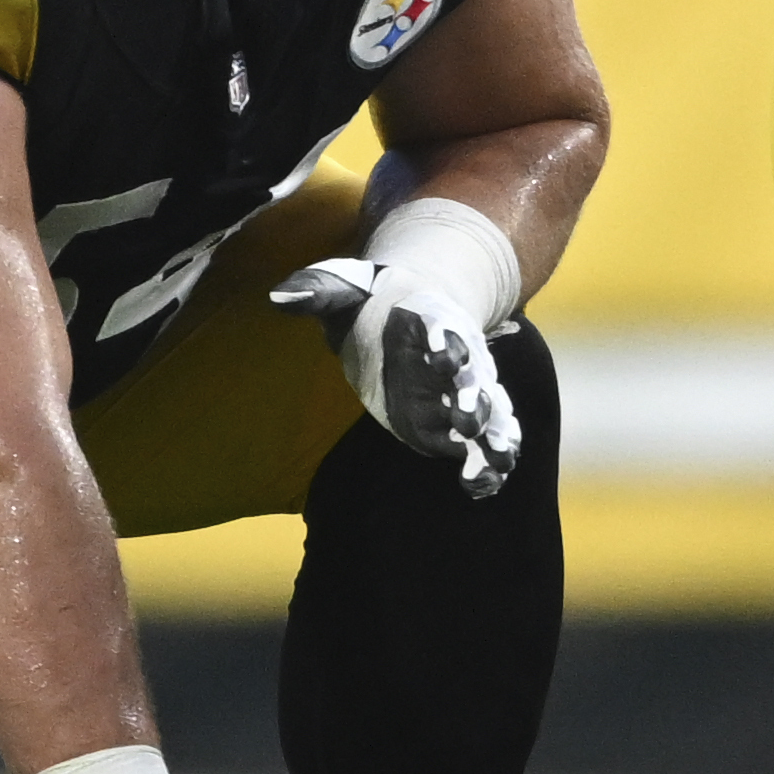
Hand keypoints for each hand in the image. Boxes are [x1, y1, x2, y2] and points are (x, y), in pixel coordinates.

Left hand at [270, 260, 519, 492]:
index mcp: (431, 322)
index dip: (445, 343)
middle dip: (474, 399)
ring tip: (494, 463)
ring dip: (494, 436)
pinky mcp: (456, 420)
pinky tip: (480, 486)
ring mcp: (461, 391)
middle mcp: (455, 358)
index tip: (440, 358)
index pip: (443, 330)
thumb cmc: (373, 300)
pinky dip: (486, 463)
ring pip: (489, 413)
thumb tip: (279, 297)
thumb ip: (318, 291)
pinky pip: (482, 442)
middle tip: (467, 421)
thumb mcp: (345, 288)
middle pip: (473, 378)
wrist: (406, 309)